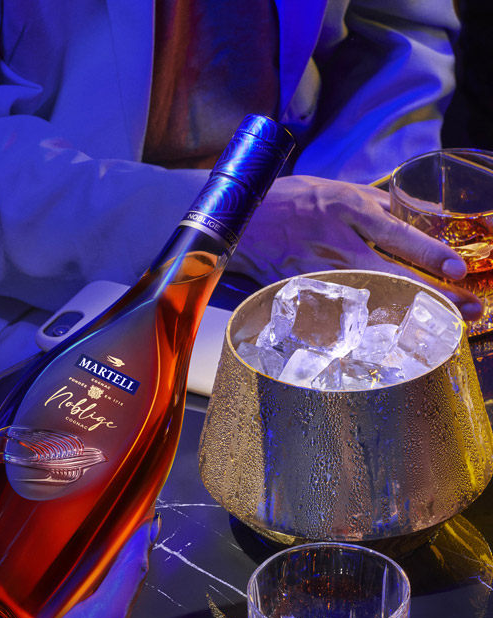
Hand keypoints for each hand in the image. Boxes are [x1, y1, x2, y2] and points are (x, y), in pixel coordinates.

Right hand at [233, 175, 482, 319]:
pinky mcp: (302, 292)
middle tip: (467, 310)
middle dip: (432, 293)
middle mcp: (335, 243)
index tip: (458, 269)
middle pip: (392, 273)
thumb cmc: (286, 201)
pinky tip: (385, 340)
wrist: (238, 223)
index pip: (398, 235)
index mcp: (346, 210)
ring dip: (405, 315)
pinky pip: (337, 312)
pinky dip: (363, 327)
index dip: (430, 254)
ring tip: (436, 328)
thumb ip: (372, 204)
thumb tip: (410, 218)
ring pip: (369, 298)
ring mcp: (317, 271)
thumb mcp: (334, 189)